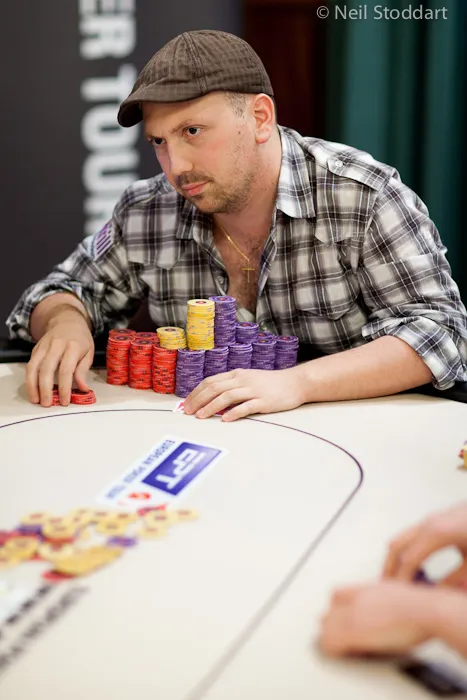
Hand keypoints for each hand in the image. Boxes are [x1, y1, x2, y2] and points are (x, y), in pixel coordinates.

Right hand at [26, 312, 93, 406]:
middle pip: (47, 369)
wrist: (67, 321)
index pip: (66, 370)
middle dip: (46, 389)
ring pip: (34, 367)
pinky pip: (30, 365)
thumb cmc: (80, 339)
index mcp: (73, 346)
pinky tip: (33, 389)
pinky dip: (29, 379)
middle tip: (47, 404)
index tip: (64, 401)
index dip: (64, 387)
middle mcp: (56, 345)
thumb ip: (83, 370)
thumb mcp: (89, 352)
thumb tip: (83, 388)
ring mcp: (44, 347)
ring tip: (36, 400)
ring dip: (33, 385)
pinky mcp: (35, 349)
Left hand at [183, 367, 305, 421]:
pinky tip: (225, 419)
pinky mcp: (264, 401)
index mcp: (237, 374)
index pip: (211, 381)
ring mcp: (253, 390)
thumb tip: (212, 399)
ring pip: (227, 396)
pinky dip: (233, 413)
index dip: (196, 392)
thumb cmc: (271, 384)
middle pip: (215, 388)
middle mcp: (243, 380)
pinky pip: (246, 406)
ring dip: (211, 406)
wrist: (296, 383)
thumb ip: (232, 386)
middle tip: (188, 412)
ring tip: (200, 416)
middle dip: (198, 400)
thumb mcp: (249, 380)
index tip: (186, 403)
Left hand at [319, 581, 436, 656]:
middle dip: (332, 627)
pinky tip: (345, 654)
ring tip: (342, 649)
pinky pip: (331, 642)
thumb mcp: (398, 592)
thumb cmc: (422, 607)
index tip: (341, 622)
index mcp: (367, 589)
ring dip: (331, 639)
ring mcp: (353, 614)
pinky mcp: (355, 631)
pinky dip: (335, 649)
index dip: (336, 611)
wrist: (427, 611)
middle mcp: (356, 599)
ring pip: (326, 628)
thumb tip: (387, 608)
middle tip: (342, 640)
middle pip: (328, 613)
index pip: (336, 595)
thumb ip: (384, 598)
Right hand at [383, 502, 466, 587]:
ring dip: (395, 560)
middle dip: (389, 569)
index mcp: (437, 534)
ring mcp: (429, 520)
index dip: (401, 581)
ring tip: (398, 581)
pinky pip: (410, 537)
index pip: (408, 560)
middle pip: (396, 547)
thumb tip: (438, 594)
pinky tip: (415, 569)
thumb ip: (457, 579)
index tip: (399, 599)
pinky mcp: (434, 521)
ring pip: (400, 539)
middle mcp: (428, 524)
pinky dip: (404, 552)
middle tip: (388, 590)